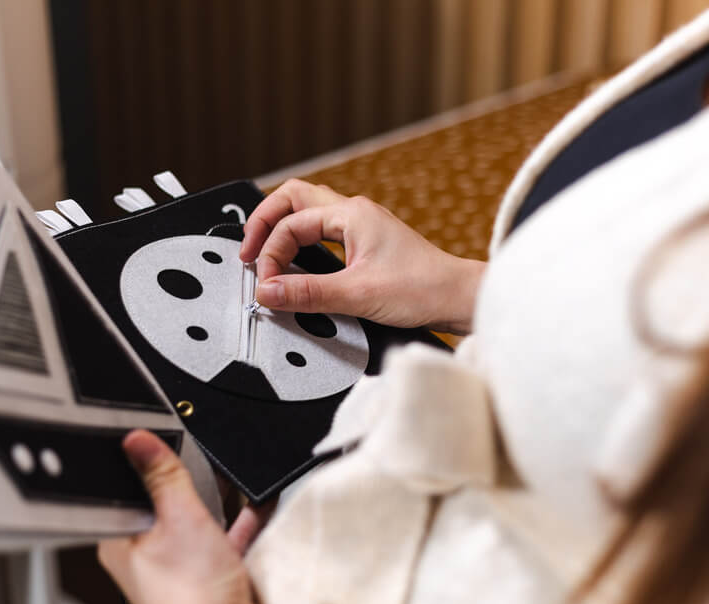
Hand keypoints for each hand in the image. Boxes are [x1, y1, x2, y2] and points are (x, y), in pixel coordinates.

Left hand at [99, 431, 257, 603]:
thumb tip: (136, 439)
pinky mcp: (214, 573)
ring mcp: (183, 565)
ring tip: (236, 474)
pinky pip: (230, 534)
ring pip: (200, 517)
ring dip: (221, 497)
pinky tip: (260, 501)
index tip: (163, 440)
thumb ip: (162, 474)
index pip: (126, 488)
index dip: (143, 462)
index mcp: (120, 540)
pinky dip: (245, 517)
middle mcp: (147, 554)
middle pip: (166, 500)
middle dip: (189, 479)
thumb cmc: (189, 595)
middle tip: (202, 458)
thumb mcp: (177, 516)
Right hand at [239, 179, 485, 334]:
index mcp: (352, 215)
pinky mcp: (368, 245)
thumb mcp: (358, 294)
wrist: (459, 298)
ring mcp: (363, 227)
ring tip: (266, 255)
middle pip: (294, 199)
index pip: (291, 224)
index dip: (270, 253)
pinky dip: (303, 243)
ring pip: (309, 213)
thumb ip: (308, 293)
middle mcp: (356, 214)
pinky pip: (324, 231)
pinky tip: (299, 263)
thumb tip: (268, 291)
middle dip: (265, 223)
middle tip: (249, 253)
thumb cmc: (424, 290)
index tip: (265, 283)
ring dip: (284, 231)